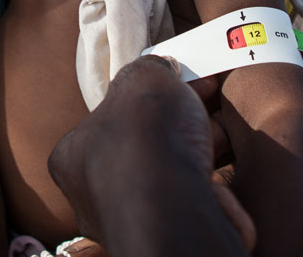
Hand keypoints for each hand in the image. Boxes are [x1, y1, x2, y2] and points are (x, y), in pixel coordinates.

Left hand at [48, 56, 254, 255]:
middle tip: (204, 98)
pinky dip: (212, 179)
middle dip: (176, 121)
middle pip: (142, 145)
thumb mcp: (144, 77)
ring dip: (198, 147)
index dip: (145, 94)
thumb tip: (161, 69)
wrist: (177, 210)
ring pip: (170, 173)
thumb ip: (149, 69)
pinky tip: (228, 161)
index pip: (105, 118)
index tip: (177, 80)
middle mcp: (96, 194)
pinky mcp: (171, 233)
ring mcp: (134, 218)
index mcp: (74, 156)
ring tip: (222, 127)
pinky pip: (193, 198)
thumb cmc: (145, 141)